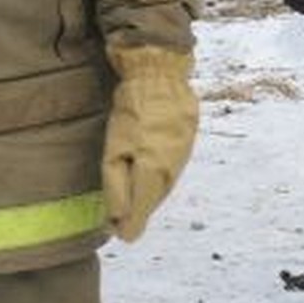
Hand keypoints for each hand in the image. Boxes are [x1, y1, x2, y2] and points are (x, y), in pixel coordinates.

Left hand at [102, 45, 198, 241]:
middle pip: (153, 202)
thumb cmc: (131, 112)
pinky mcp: (190, 139)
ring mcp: (185, 153)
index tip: (116, 227)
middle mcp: (173, 169)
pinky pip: (175, 165)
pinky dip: (161, 170)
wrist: (160, 75)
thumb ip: (116, 189)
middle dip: (137, 206)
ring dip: (150, 188)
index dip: (126, 226)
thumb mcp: (113, 151)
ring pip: (166, 184)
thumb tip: (116, 223)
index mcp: (152, 174)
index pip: (140, 217)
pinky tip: (151, 160)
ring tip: (135, 178)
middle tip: (121, 202)